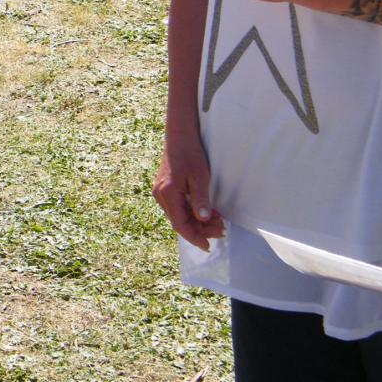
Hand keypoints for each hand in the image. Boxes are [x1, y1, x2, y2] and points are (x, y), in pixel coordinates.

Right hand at [153, 131, 224, 250]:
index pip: (180, 224)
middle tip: (221, 229)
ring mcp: (161, 192)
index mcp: (167, 194)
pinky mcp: (165, 189)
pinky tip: (206, 212)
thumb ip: (200, 199)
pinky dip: (192, 212)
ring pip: (179, 215)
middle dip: (200, 229)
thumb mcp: (199, 176)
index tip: (207, 246)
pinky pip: (178, 207)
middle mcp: (160, 196)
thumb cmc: (190, 153)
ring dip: (197, 221)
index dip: (194, 237)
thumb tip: (203, 219)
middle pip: (180, 221)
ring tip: (218, 221)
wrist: (179, 135)